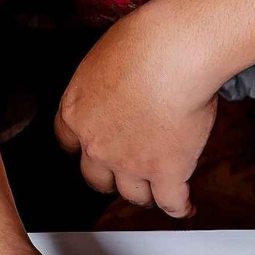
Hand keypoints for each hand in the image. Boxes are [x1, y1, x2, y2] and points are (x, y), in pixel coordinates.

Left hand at [54, 3, 217, 217]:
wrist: (170, 58)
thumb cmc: (142, 47)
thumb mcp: (102, 63)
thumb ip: (104, 88)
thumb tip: (123, 91)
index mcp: (76, 112)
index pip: (68, 143)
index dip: (83, 150)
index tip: (94, 150)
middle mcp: (97, 144)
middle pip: (96, 178)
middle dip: (111, 179)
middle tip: (126, 175)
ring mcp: (131, 163)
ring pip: (134, 194)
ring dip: (146, 194)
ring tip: (159, 192)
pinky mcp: (166, 172)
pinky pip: (171, 202)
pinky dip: (179, 207)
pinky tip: (186, 206)